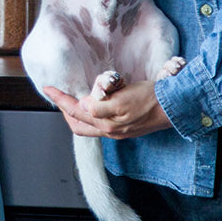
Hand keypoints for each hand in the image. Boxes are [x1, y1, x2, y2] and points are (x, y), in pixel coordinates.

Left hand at [42, 81, 171, 139]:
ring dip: (76, 114)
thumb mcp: (122, 100)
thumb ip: (99, 107)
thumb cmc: (149, 99)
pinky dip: (90, 115)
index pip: (75, 112)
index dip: (59, 100)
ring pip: (88, 126)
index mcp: (106, 124)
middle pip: (78, 125)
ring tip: (71, 100)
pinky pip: (100, 124)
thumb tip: (82, 106)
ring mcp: (118, 131)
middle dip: (65, 111)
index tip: (48, 89)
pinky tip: (92, 105)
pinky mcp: (125, 127)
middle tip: (58, 96)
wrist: (173, 106)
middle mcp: (110, 131)